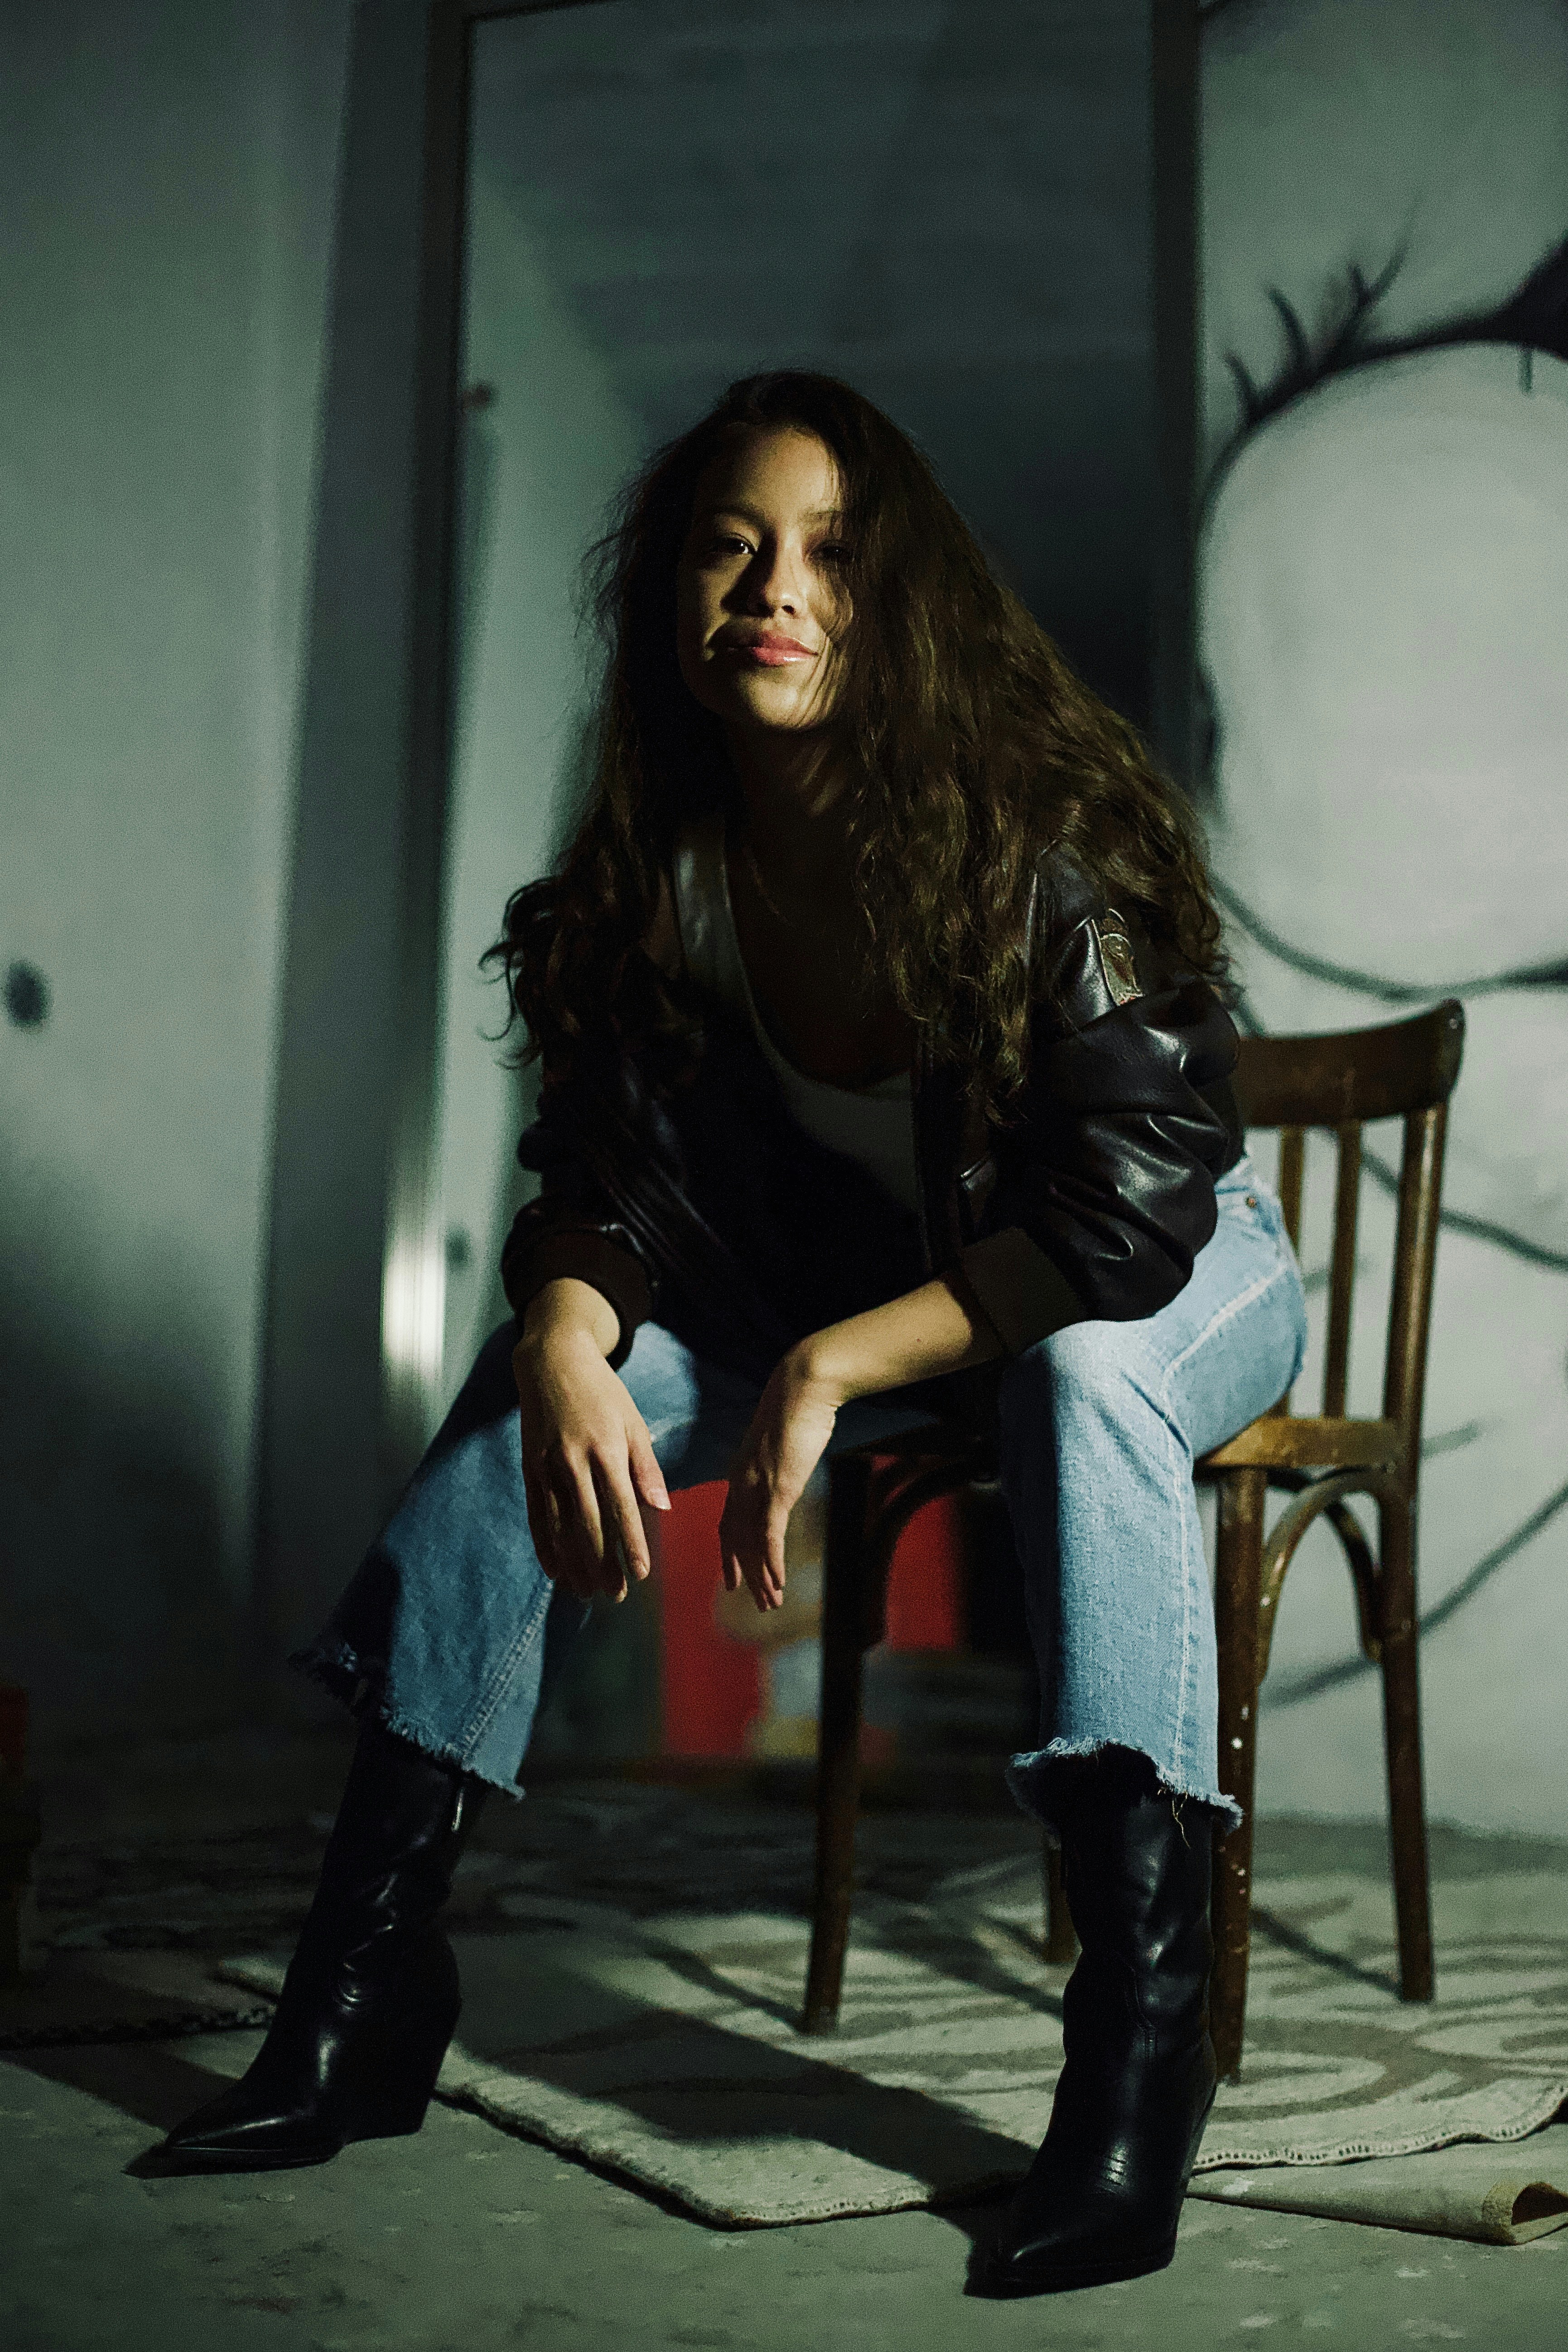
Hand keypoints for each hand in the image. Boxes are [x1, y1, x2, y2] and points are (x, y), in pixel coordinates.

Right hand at [513, 1317, 670, 1604]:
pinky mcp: (529, 1468)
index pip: (622, 1506)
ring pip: (560, 1525)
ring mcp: (547, 1465)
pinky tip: (554, 1569)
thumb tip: (662, 1508)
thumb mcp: (633, 1421)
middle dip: (602, 1563)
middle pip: (589, 1523)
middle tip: (616, 1595)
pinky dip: (544, 1545)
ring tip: (587, 1593)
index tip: (641, 1573)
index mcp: (608, 1448)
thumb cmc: (602, 1392)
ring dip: (574, 1563)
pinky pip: (536, 1514)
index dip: (630, 1542)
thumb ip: (646, 1467)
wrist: (552, 1361)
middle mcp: (575, 1460)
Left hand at [720, 1346, 842, 1612]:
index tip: (732, 1577)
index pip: (728, 1521)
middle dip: (745, 1573)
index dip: (729, 1552)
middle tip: (754, 1603)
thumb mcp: (782, 1441)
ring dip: (761, 1577)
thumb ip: (779, 1460)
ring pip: (752, 1543)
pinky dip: (771, 1562)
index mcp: (741, 1473)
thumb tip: (786, 1466)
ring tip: (770, 1603)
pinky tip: (777, 1583)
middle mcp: (742, 1484)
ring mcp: (757, 1487)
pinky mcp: (777, 1488)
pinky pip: (769, 1535)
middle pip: (736, 1539)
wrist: (803, 1387)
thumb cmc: (798, 1407)